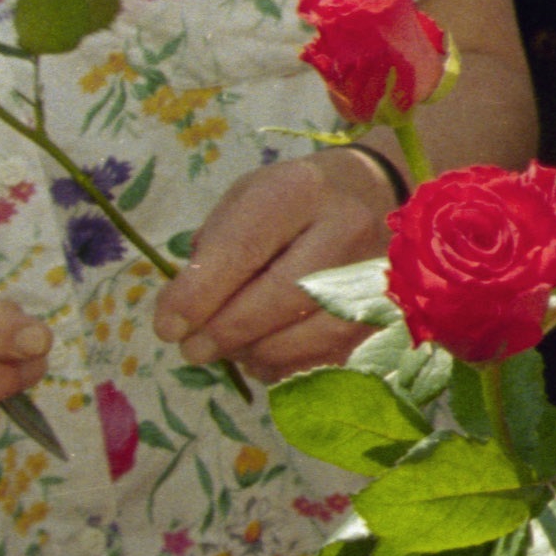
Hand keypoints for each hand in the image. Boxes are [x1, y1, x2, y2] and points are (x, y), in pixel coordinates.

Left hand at [155, 147, 390, 375]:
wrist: (373, 193)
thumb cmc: (290, 201)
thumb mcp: (243, 203)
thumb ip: (211, 254)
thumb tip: (181, 319)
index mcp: (298, 190)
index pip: (242, 250)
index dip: (198, 296)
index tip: (167, 327)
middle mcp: (346, 228)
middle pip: (279, 297)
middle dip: (225, 332)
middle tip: (192, 349)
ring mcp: (375, 273)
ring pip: (308, 336)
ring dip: (255, 353)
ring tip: (229, 349)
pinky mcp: (388, 312)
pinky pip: (329, 357)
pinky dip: (287, 365)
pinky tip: (265, 353)